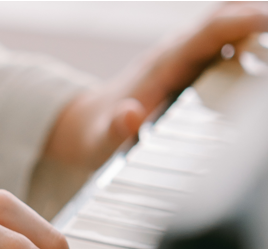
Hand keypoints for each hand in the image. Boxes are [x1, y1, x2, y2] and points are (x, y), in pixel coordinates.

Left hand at [43, 2, 267, 169]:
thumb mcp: (103, 140)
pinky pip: (224, 42)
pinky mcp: (188, 66)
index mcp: (163, 64)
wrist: (87, 126)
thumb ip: (116, 129)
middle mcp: (176, 52)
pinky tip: (265, 62)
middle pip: (226, 16)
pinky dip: (250, 41)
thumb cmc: (99, 134)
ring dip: (258, 28)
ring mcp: (183, 57)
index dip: (246, 21)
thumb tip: (131, 116)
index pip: (211, 30)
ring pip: (227, 26)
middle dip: (261, 18)